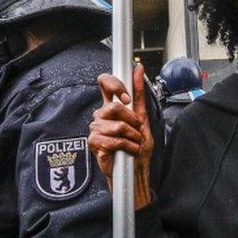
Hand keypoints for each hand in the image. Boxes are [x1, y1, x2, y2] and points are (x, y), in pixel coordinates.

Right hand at [89, 65, 153, 209]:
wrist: (136, 169)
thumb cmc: (138, 145)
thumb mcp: (143, 117)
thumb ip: (139, 93)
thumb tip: (138, 68)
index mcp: (112, 106)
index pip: (105, 83)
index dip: (114, 85)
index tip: (127, 98)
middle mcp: (101, 115)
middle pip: (113, 107)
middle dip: (131, 120)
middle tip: (137, 131)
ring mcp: (96, 129)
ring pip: (116, 125)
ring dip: (132, 136)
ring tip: (134, 143)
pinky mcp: (94, 143)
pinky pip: (112, 140)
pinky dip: (126, 147)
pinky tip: (128, 151)